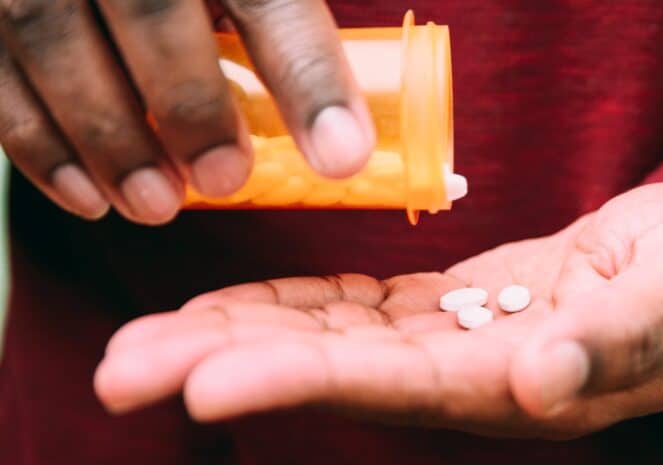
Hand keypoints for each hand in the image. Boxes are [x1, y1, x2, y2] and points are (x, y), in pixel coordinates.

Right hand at [0, 0, 373, 223]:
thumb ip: (290, 17)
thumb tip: (352, 122)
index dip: (309, 76)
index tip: (343, 156)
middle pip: (149, 12)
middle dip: (188, 108)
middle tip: (223, 181)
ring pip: (53, 38)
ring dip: (107, 138)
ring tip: (156, 204)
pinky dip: (37, 143)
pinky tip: (87, 197)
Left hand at [95, 183, 662, 438]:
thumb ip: (611, 345)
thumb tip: (542, 383)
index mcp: (514, 384)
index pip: (390, 385)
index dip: (297, 381)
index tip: (203, 383)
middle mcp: (467, 377)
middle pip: (332, 374)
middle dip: (228, 366)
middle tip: (123, 369)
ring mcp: (452, 345)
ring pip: (330, 343)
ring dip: (238, 337)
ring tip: (146, 340)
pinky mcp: (450, 310)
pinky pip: (358, 312)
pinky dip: (292, 306)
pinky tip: (232, 307)